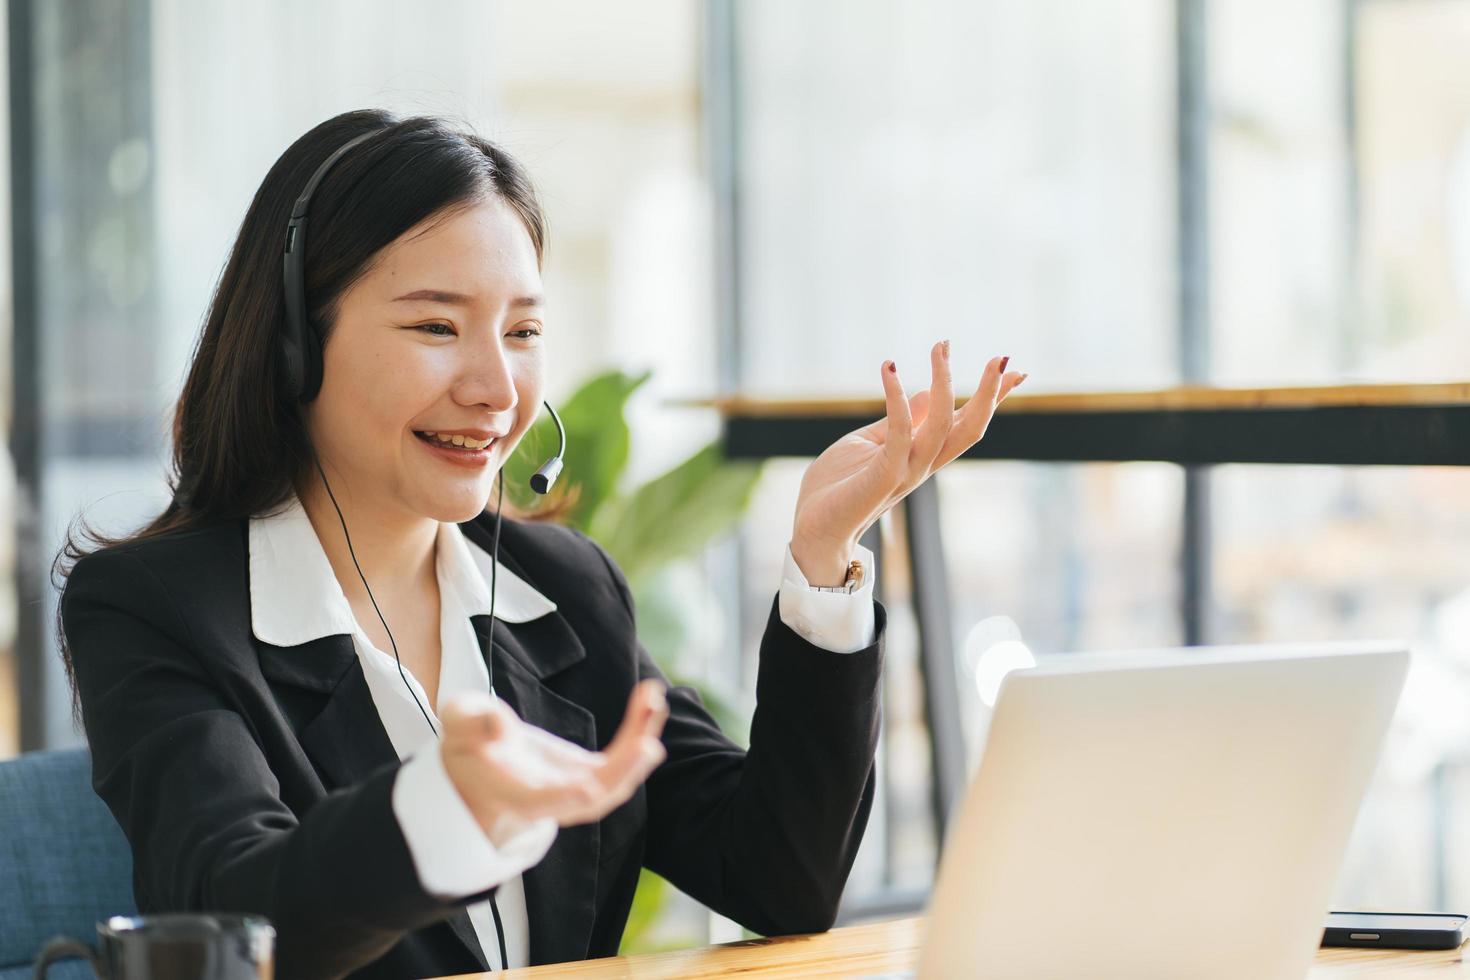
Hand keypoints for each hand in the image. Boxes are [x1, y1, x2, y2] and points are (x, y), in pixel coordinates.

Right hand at [439, 679, 668, 835]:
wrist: (485, 770)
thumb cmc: (469, 747)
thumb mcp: (458, 726)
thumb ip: (470, 720)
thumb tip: (497, 723)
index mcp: (513, 793)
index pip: (538, 802)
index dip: (561, 798)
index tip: (585, 791)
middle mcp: (551, 801)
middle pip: (592, 799)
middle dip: (622, 772)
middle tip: (646, 743)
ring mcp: (576, 791)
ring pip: (616, 780)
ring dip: (639, 745)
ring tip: (654, 702)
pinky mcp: (591, 773)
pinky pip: (622, 758)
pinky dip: (639, 732)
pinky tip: (650, 700)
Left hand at [790, 341, 1025, 584]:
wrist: (815, 529)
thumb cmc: (837, 487)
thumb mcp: (870, 443)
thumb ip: (898, 421)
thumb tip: (927, 392)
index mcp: (922, 456)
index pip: (965, 424)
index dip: (993, 398)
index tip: (1014, 370)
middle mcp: (922, 464)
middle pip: (970, 429)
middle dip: (990, 393)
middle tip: (1001, 358)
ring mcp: (906, 471)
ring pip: (945, 427)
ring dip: (946, 383)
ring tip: (941, 348)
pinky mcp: (883, 475)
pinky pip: (900, 431)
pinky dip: (898, 397)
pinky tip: (889, 367)